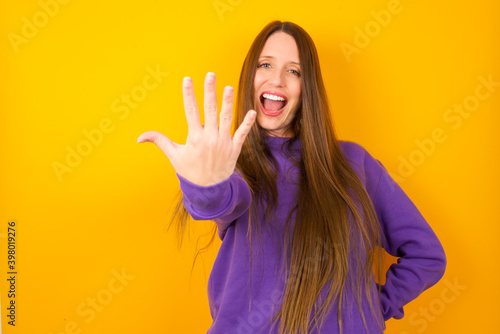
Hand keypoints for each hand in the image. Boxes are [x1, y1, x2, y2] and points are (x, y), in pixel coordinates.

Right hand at [136, 72, 256, 185]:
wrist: (209, 190)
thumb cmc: (190, 171)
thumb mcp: (174, 156)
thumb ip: (159, 141)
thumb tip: (138, 137)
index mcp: (194, 138)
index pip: (190, 111)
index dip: (189, 94)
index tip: (187, 80)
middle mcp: (210, 138)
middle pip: (210, 110)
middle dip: (210, 92)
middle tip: (210, 75)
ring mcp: (223, 143)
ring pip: (227, 119)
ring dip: (228, 102)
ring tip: (228, 87)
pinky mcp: (234, 149)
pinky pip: (242, 134)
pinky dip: (247, 124)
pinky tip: (253, 112)